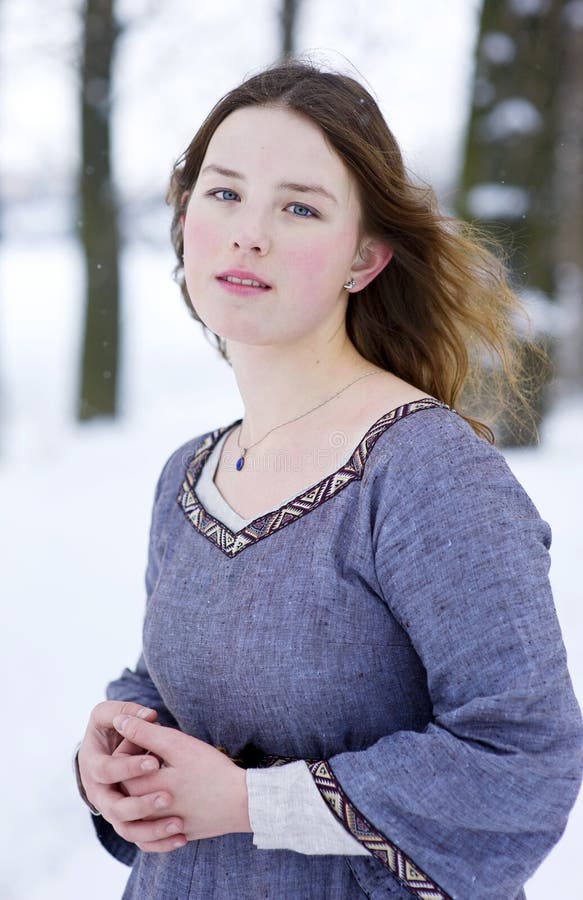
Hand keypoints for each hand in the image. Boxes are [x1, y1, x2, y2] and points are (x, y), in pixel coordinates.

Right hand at [77, 701, 186, 851]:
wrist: (105, 750)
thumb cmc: (110, 727)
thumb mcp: (109, 714)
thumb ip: (127, 711)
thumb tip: (149, 714)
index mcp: (93, 767)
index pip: (107, 771)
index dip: (129, 767)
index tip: (154, 762)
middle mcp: (99, 795)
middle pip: (115, 809)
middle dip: (141, 805)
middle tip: (167, 798)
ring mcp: (113, 812)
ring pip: (129, 831)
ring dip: (153, 830)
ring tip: (179, 824)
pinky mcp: (128, 823)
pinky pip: (141, 841)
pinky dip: (159, 843)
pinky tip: (181, 838)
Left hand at [113, 714, 251, 851]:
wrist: (242, 802)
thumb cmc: (210, 770)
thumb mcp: (178, 745)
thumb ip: (146, 733)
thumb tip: (119, 721)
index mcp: (147, 787)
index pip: (119, 771)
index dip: (126, 752)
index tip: (143, 741)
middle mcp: (150, 813)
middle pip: (127, 792)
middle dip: (133, 772)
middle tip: (151, 756)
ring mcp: (163, 828)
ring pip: (138, 815)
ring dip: (141, 796)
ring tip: (156, 778)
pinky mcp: (178, 836)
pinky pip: (153, 837)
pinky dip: (152, 823)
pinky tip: (161, 806)